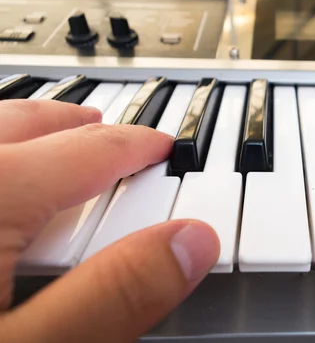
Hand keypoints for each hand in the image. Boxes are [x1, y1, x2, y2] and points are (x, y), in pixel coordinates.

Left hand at [0, 100, 219, 342]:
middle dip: (76, 124)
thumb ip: (115, 293)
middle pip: (25, 124)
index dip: (137, 148)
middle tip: (107, 127)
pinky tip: (2, 179)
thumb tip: (192, 243)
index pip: (87, 152)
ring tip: (51, 136)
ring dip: (25, 130)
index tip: (165, 148)